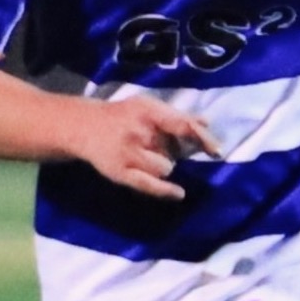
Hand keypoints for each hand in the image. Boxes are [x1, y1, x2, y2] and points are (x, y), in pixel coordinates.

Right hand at [72, 96, 219, 199]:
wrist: (83, 126)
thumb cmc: (121, 116)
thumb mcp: (146, 107)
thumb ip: (175, 115)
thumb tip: (205, 122)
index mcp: (147, 112)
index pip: (181, 125)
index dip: (201, 138)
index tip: (215, 152)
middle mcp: (138, 132)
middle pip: (175, 151)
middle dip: (173, 151)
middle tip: (157, 145)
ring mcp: (128, 153)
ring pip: (165, 168)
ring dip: (163, 165)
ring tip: (146, 157)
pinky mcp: (120, 172)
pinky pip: (149, 185)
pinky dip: (165, 190)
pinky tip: (178, 193)